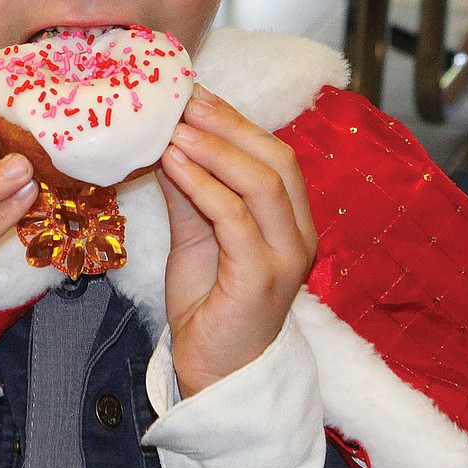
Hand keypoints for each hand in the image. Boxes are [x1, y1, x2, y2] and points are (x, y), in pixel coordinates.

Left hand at [158, 84, 316, 397]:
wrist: (212, 374)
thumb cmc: (209, 304)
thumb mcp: (197, 233)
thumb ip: (191, 189)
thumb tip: (169, 138)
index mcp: (291, 220)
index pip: (274, 154)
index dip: (235, 120)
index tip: (194, 94)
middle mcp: (299, 235)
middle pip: (277, 160)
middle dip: (229, 124)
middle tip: (184, 101)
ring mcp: (286, 257)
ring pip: (263, 183)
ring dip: (215, 149)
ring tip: (175, 128)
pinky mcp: (262, 278)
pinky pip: (235, 218)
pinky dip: (204, 185)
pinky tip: (173, 164)